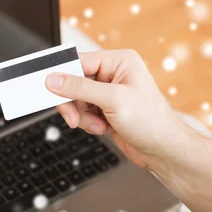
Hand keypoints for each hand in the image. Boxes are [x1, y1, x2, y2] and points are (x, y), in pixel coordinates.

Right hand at [45, 50, 187, 168]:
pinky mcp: (105, 109)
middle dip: (74, 103)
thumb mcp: (113, 100)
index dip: (64, 76)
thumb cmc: (151, 122)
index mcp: (120, 61)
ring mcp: (109, 93)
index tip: (48, 87)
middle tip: (73, 117)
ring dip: (82, 116)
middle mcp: (114, 74)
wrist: (163, 150)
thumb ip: (80, 88)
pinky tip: (103, 128)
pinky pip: (83, 113)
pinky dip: (88, 123)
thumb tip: (55, 79)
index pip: (80, 62)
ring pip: (77, 100)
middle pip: (74, 82)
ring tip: (98, 125)